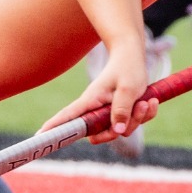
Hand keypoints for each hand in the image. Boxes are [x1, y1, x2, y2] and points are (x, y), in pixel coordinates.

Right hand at [37, 39, 158, 142]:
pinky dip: (144, 115)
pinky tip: (151, 101)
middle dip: (121, 129)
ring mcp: (108, 112)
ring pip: (120, 129)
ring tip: (147, 101)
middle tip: (138, 109)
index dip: (54, 128)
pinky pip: (132, 123)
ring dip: (138, 119)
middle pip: (101, 134)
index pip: (68, 117)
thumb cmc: (127, 68)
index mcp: (91, 101)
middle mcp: (96, 109)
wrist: (133, 55)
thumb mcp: (128, 88)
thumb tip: (118, 132)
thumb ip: (122, 109)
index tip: (39, 137)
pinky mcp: (120, 112)